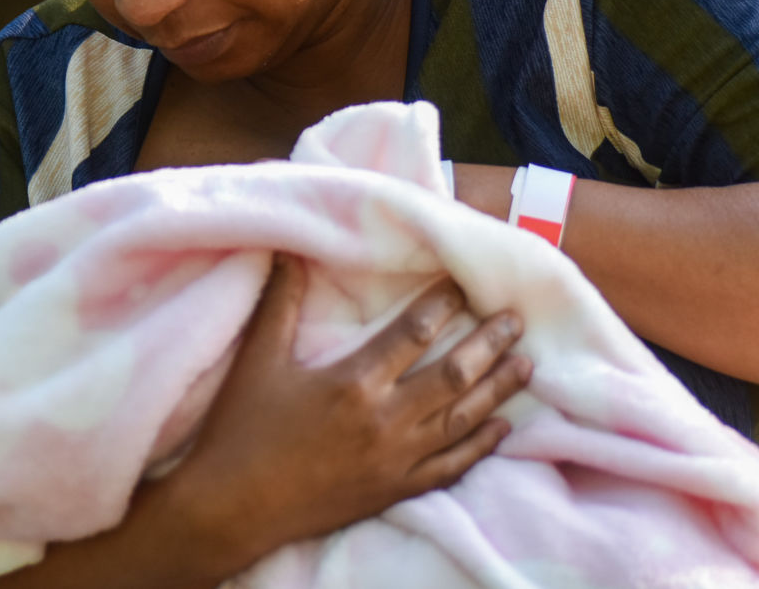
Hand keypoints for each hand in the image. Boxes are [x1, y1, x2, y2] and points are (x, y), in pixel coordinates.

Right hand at [163, 255, 530, 576]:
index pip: (413, 333)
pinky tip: (502, 427)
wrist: (233, 508)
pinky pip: (450, 467)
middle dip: (489, 343)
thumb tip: (288, 251)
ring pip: (462, 419)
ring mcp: (395, 460)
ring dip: (498, 389)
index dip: (443, 304)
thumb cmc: (241, 431)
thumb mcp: (258, 360)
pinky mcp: (395, 490)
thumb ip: (280, 303)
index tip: (463, 284)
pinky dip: (480, 446)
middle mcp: (384, 420)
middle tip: (515, 318)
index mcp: (353, 382)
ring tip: (525, 363)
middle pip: (453, 374)